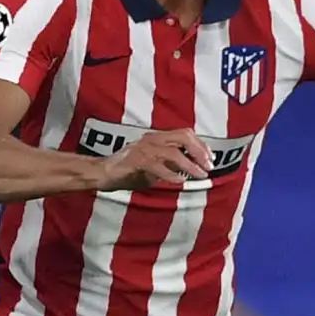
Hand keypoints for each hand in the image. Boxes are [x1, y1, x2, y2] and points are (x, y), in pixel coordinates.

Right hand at [97, 128, 212, 190]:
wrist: (103, 173)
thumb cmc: (129, 171)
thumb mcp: (155, 165)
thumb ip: (171, 164)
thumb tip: (191, 168)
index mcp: (157, 138)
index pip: (185, 134)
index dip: (201, 145)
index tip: (211, 158)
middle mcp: (152, 139)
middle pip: (183, 137)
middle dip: (200, 151)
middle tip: (209, 167)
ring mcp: (143, 148)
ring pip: (173, 152)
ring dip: (190, 165)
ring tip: (200, 176)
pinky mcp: (136, 161)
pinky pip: (157, 166)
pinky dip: (171, 174)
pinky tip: (179, 182)